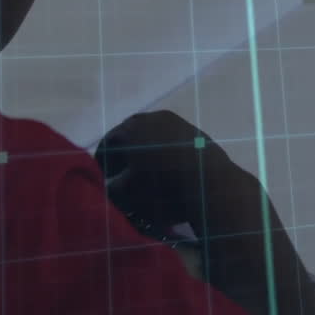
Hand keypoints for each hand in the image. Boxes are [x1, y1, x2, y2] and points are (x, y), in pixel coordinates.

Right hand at [94, 111, 245, 229]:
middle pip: (129, 134)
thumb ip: (112, 189)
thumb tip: (108, 186)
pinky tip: (166, 167)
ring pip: (151, 133)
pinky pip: (170, 137)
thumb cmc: (164, 191)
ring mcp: (176, 121)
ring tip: (144, 171)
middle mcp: (151, 118)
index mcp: (130, 130)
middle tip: (120, 173)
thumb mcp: (130, 196)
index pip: (108, 143)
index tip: (102, 177)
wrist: (212, 186)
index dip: (102, 161)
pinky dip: (163, 149)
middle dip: (123, 153)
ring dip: (144, 149)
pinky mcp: (194, 131)